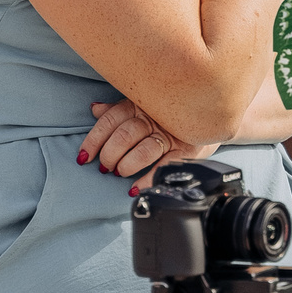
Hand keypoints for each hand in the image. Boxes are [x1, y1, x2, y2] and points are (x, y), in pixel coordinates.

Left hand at [80, 98, 216, 189]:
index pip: (111, 120)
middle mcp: (154, 117)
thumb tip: (94, 109)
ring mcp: (171, 134)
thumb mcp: (142, 107)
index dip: (94, 139)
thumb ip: (117, 110)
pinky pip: (166, 165)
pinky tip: (137, 187)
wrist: (208, 116)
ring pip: (144, 149)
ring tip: (120, 172)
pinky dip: (150, 177)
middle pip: (126, 134)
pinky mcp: (186, 150)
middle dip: (110, 153)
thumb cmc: (168, 114)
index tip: (83, 156)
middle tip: (105, 166)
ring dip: (128, 164)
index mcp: (139, 105)